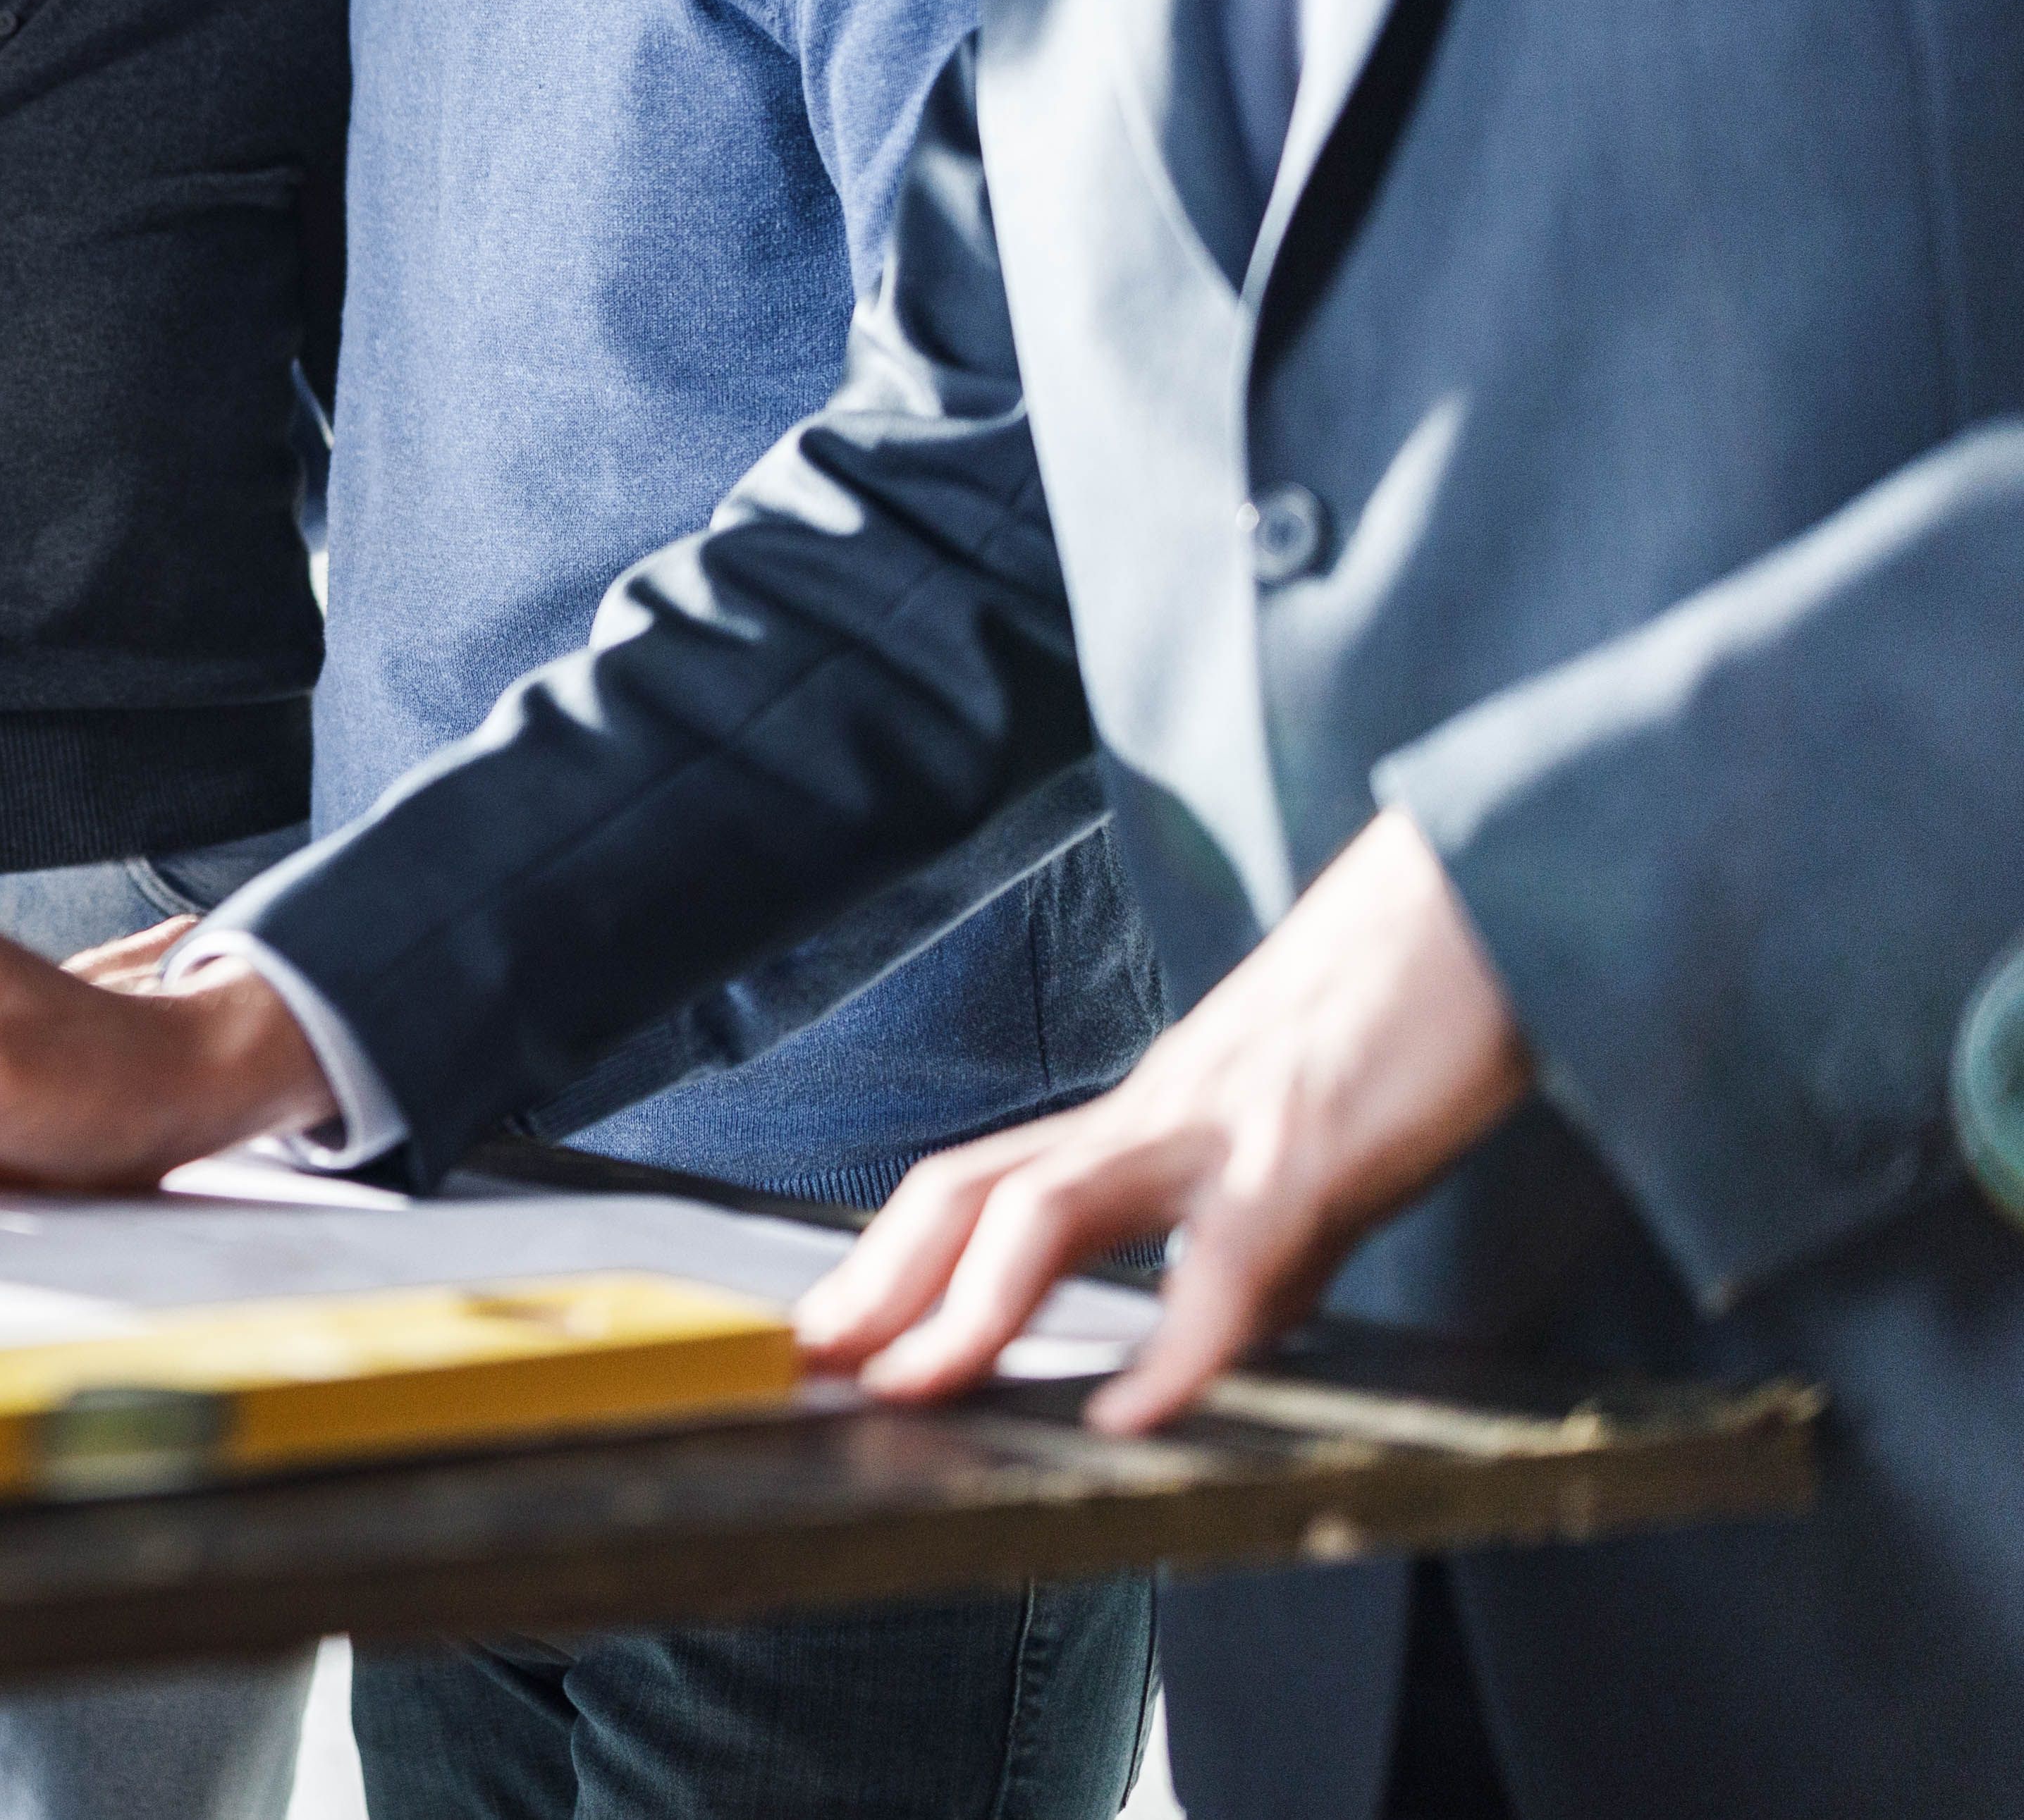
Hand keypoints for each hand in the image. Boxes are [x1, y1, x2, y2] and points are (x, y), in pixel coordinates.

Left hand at [793, 807, 1531, 1433]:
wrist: (1493, 890)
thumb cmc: (1412, 1007)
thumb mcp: (1305, 1134)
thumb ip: (1246, 1228)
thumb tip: (1211, 1324)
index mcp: (1156, 1111)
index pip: (988, 1182)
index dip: (897, 1260)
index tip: (834, 1333)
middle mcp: (1162, 1109)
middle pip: (973, 1188)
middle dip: (880, 1284)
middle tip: (811, 1365)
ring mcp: (1227, 1122)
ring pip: (1054, 1209)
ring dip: (970, 1309)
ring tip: (915, 1391)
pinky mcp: (1316, 1148)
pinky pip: (1228, 1262)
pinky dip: (1174, 1348)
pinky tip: (1134, 1414)